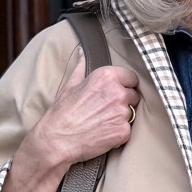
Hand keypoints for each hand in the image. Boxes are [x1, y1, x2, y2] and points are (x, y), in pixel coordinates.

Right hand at [31, 56, 140, 173]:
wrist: (57, 139)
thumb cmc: (62, 112)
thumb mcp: (70, 85)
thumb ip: (81, 67)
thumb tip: (82, 52)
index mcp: (106, 77)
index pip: (131, 78)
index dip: (125, 85)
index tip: (118, 91)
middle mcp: (117, 93)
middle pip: (133, 96)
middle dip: (124, 102)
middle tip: (106, 110)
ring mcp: (122, 113)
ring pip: (131, 114)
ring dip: (121, 118)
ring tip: (102, 122)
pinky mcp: (123, 131)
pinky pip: (127, 130)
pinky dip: (119, 133)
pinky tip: (104, 133)